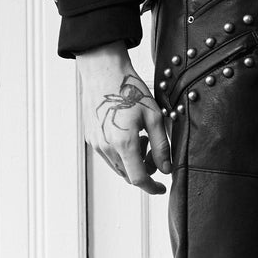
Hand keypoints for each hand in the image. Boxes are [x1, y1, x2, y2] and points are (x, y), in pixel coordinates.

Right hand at [74, 42, 172, 193]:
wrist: (103, 70)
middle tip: (154, 150)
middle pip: (128, 174)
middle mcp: (106, 147)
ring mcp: (96, 143)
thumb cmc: (129, 89)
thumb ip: (161, 146)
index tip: (161, 187)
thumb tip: (166, 169)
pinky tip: (127, 133)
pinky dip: (121, 153)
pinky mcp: (91, 137)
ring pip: (118, 166)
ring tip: (141, 137)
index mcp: (124, 143)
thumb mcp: (154, 116)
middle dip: (145, 169)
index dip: (152, 187)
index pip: (138, 179)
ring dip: (132, 161)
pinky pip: (108, 156)